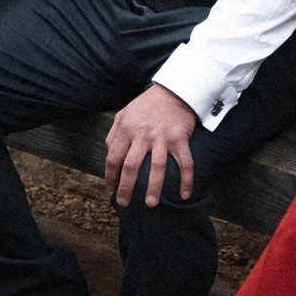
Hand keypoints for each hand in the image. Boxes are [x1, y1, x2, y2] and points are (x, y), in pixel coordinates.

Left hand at [104, 84, 197, 207]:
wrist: (173, 91)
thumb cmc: (145, 105)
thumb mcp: (124, 114)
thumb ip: (114, 133)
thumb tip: (109, 153)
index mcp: (126, 130)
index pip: (113, 157)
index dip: (110, 175)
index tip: (111, 188)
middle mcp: (143, 135)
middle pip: (131, 166)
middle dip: (126, 187)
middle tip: (124, 204)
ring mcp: (162, 137)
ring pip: (157, 166)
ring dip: (154, 187)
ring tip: (150, 204)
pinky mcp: (180, 138)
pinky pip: (185, 162)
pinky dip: (186, 180)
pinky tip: (185, 195)